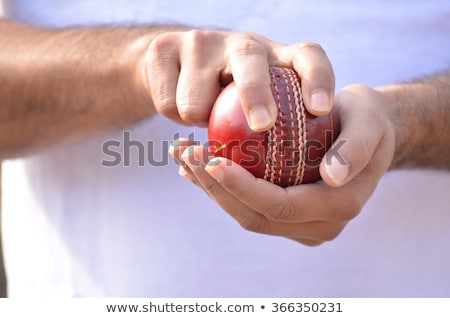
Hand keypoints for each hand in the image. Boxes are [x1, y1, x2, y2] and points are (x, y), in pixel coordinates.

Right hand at [142, 30, 334, 130]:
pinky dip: (173, 118)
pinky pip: (167, 104)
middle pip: (250, 63)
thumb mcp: (262, 113)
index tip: (320, 110)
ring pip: (196, 102)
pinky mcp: (163, 48)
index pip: (308, 57)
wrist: (174, 70)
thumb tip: (298, 181)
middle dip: (256, 95)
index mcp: (277, 57)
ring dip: (198, 123)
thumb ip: (281, 134)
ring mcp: (201, 42)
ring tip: (204, 116)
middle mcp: (242, 44)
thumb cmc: (232, 103)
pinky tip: (180, 105)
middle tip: (262, 126)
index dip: (317, 80)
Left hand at [169, 84, 395, 245]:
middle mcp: (318, 225)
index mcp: (337, 207)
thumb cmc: (367, 120)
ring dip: (210, 188)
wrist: (366, 131)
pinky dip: (220, 188)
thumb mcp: (370, 121)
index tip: (211, 160)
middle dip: (214, 189)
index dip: (241, 187)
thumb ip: (356, 148)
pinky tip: (196, 168)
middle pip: (254, 216)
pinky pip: (249, 206)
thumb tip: (333, 178)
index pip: (279, 206)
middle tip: (187, 154)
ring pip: (246, 214)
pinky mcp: (287, 214)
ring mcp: (301, 224)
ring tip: (184, 157)